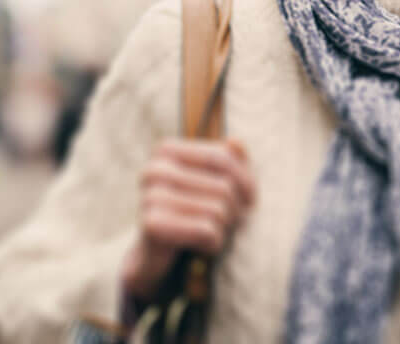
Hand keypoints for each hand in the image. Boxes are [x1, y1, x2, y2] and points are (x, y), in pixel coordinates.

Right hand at [121, 139, 256, 303]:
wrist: (156, 259)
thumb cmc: (193, 215)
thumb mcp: (217, 185)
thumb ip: (232, 161)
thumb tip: (236, 142)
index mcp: (167, 150)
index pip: (225, 159)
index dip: (247, 183)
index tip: (249, 201)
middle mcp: (155, 168)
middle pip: (225, 187)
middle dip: (235, 211)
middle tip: (227, 223)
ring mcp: (150, 196)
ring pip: (219, 210)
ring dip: (224, 229)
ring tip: (212, 233)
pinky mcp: (152, 225)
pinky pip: (207, 231)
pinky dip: (213, 243)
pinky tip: (200, 246)